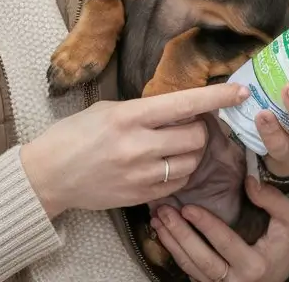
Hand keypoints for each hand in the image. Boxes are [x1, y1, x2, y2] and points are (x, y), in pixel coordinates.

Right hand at [22, 83, 249, 217]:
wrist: (49, 175)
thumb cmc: (75, 135)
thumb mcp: (107, 110)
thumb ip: (144, 109)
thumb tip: (183, 107)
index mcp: (129, 115)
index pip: (184, 103)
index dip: (217, 97)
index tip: (240, 92)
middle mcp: (137, 145)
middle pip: (195, 136)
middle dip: (200, 128)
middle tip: (188, 125)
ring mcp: (140, 174)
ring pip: (191, 162)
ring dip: (192, 152)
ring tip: (174, 146)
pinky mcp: (140, 196)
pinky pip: (178, 184)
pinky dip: (179, 173)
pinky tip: (164, 165)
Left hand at [152, 176, 288, 281]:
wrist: (276, 270)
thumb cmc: (281, 241)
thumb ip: (274, 200)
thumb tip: (251, 181)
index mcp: (255, 264)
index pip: (226, 244)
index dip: (206, 226)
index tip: (188, 208)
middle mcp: (236, 280)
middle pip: (203, 260)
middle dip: (181, 235)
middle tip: (165, 212)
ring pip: (191, 266)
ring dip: (171, 242)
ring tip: (157, 219)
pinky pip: (188, 270)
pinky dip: (173, 251)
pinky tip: (162, 232)